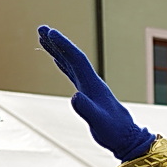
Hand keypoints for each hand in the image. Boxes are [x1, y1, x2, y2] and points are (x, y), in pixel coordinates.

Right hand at [38, 27, 155, 160]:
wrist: (126, 138)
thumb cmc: (114, 131)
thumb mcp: (99, 122)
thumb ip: (87, 110)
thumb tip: (74, 97)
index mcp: (93, 84)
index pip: (77, 59)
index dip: (63, 45)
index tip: (49, 32)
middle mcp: (91, 81)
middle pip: (72, 57)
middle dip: (56, 42)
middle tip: (40, 28)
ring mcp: (89, 87)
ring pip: (71, 63)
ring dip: (57, 50)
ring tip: (43, 38)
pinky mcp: (87, 93)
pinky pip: (72, 73)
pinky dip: (63, 64)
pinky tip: (56, 60)